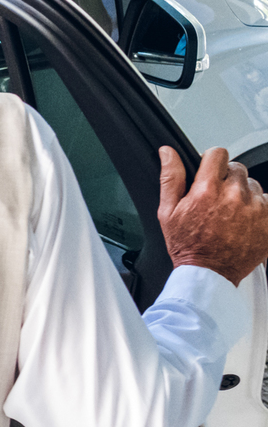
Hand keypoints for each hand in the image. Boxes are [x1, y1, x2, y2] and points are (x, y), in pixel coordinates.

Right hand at [159, 146, 267, 285]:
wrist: (210, 273)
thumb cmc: (187, 245)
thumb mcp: (167, 212)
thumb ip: (170, 178)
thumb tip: (168, 152)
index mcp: (207, 190)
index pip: (217, 154)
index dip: (211, 161)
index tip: (208, 172)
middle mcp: (234, 195)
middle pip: (236, 168)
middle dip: (226, 179)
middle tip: (216, 200)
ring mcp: (255, 207)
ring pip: (253, 185)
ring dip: (243, 194)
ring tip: (229, 214)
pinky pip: (266, 201)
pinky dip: (256, 208)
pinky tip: (242, 221)